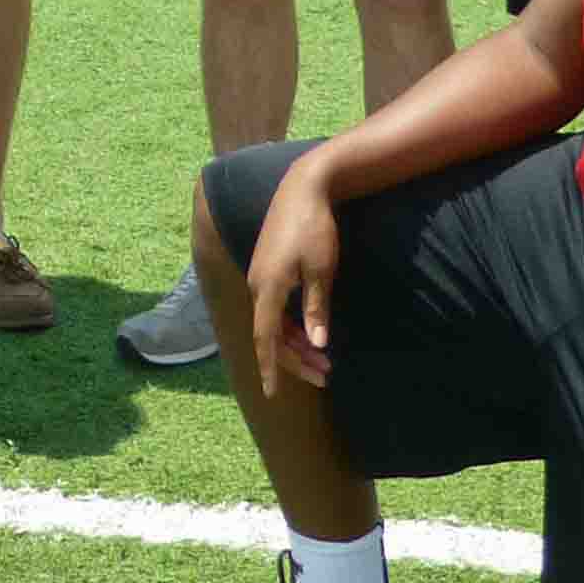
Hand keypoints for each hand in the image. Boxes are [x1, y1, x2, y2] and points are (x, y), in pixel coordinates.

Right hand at [244, 156, 343, 395]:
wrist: (304, 188)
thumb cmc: (315, 228)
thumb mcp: (322, 270)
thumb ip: (317, 309)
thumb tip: (316, 344)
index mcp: (267, 288)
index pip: (265, 338)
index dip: (270, 368)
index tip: (273, 393)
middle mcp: (257, 286)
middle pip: (270, 335)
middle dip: (296, 360)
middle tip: (326, 376)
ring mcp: (259, 277)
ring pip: (272, 322)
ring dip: (295, 343)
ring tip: (324, 360)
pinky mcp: (266, 269)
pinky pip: (274, 308)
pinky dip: (290, 326)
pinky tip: (309, 333)